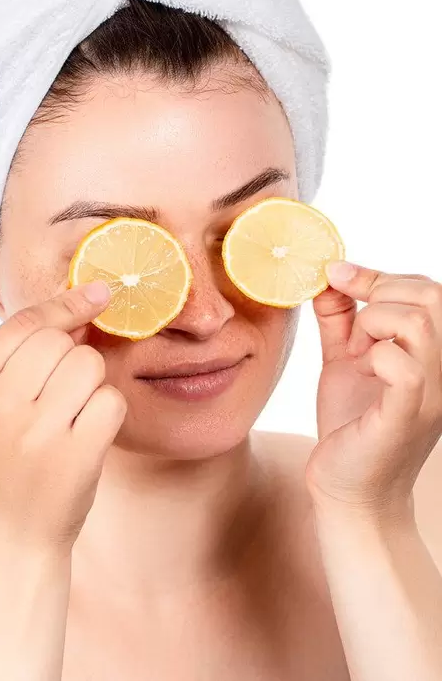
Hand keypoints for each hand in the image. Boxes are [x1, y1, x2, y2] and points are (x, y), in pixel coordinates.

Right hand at [0, 281, 126, 555]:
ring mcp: (33, 433)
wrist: (8, 543)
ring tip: (70, 419)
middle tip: (62, 394)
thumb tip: (80, 302)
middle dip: (73, 357)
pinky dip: (108, 413)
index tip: (97, 294)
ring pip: (89, 364)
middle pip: (58, 340)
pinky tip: (87, 436)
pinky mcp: (74, 456)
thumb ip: (16, 356)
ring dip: (92, 384)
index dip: (65, 305)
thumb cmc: (1, 467)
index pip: (23, 323)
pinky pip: (111, 400)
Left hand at [305, 261, 441, 519]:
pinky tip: (363, 371)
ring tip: (358, 350)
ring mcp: (433, 392)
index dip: (379, 275)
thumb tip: (332, 275)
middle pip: (432, 296)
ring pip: (418, 323)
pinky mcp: (410, 414)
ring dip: (375, 323)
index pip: (428, 289)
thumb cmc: (351, 423)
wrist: (347, 488)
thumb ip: (340, 319)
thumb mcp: (343, 358)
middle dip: (379, 291)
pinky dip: (375, 357)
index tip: (336, 274)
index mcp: (432, 351)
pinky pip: (404, 366)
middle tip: (349, 319)